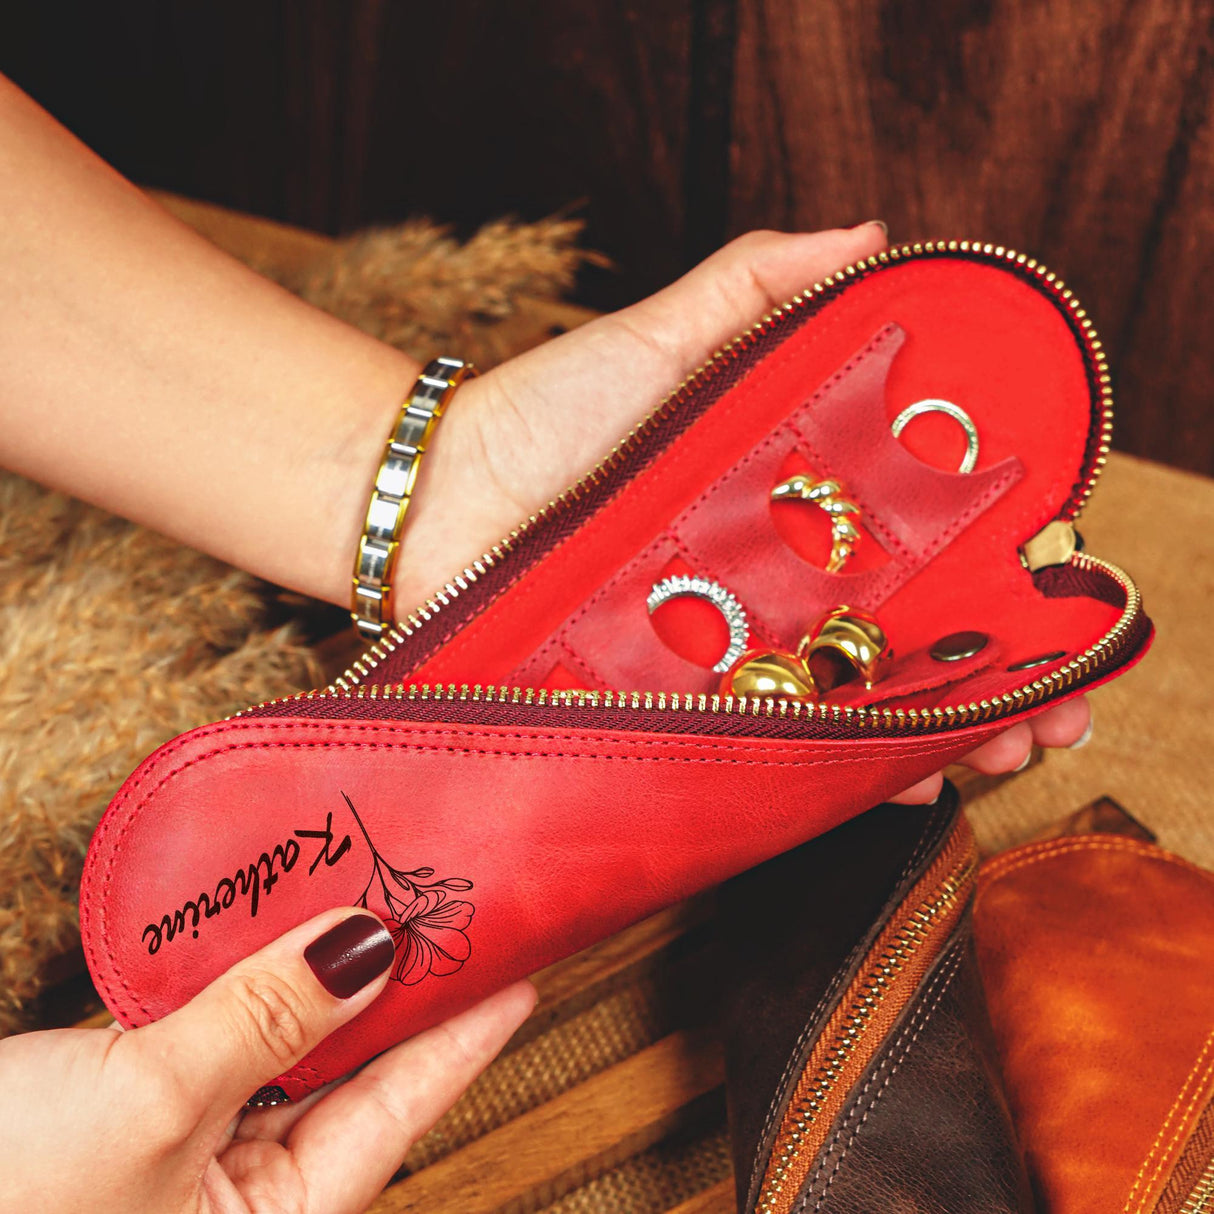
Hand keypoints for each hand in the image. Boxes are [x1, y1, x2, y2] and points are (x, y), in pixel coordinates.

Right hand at [0, 910, 534, 1213]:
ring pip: (286, 1038)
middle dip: (399, 984)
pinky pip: (219, 1028)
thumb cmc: (1, 1200)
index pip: (402, 1108)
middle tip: (455, 899)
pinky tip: (278, 918)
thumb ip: (268, 1019)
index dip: (470, 1029)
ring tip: (384, 890)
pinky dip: (249, 972)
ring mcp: (184, 1146)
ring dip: (324, 965)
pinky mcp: (131, 1104)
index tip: (527, 959)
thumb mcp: (150, 1107)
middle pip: (350, 1067)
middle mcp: (238, 1195)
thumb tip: (369, 944)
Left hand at [406, 225, 1092, 801]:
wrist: (437, 494)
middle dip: (977, 686)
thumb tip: (876, 236)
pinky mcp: (663, 706)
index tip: (1052, 614)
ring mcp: (716, 655)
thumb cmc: (547, 412)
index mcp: (782, 512)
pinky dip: (814, 774)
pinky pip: (748, 750)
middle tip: (1045, 716)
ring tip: (993, 755)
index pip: (908, 556)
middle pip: (890, 646)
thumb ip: (759, 288)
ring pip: (835, 709)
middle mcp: (761, 589)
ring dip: (920, 740)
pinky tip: (881, 784)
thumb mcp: (662, 337)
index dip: (986, 589)